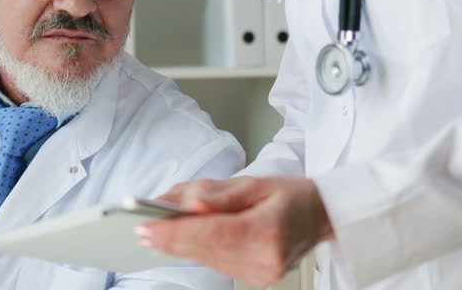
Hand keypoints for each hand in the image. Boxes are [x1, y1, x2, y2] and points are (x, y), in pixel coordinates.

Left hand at [137, 176, 333, 287]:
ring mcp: (260, 273)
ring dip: (181, 243)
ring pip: (206, 258)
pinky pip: (216, 262)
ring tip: (157, 226)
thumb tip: (189, 204)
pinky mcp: (254, 278)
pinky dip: (198, 248)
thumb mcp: (257, 182)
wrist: (322, 217)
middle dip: (170, 238)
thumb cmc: (292, 195)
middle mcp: (265, 259)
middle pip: (204, 249)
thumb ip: (220, 194)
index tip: (146, 227)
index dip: (175, 232)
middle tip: (139, 226)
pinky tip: (183, 236)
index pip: (212, 233)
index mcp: (268, 230)